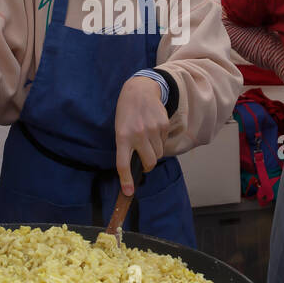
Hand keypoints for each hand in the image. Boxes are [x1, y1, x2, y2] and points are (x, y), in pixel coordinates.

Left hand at [114, 76, 168, 195]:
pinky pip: (163, 142)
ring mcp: (152, 130)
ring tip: (147, 140)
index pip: (123, 163)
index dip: (126, 179)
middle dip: (148, 166)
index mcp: (122, 137)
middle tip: (144, 162)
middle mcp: (138, 134)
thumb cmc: (127, 113)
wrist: (140, 90)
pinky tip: (153, 130)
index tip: (128, 192)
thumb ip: (126, 146)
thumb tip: (136, 167)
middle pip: (149, 162)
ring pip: (158, 154)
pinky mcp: (163, 125)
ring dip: (154, 152)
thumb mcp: (120, 128)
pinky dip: (159, 141)